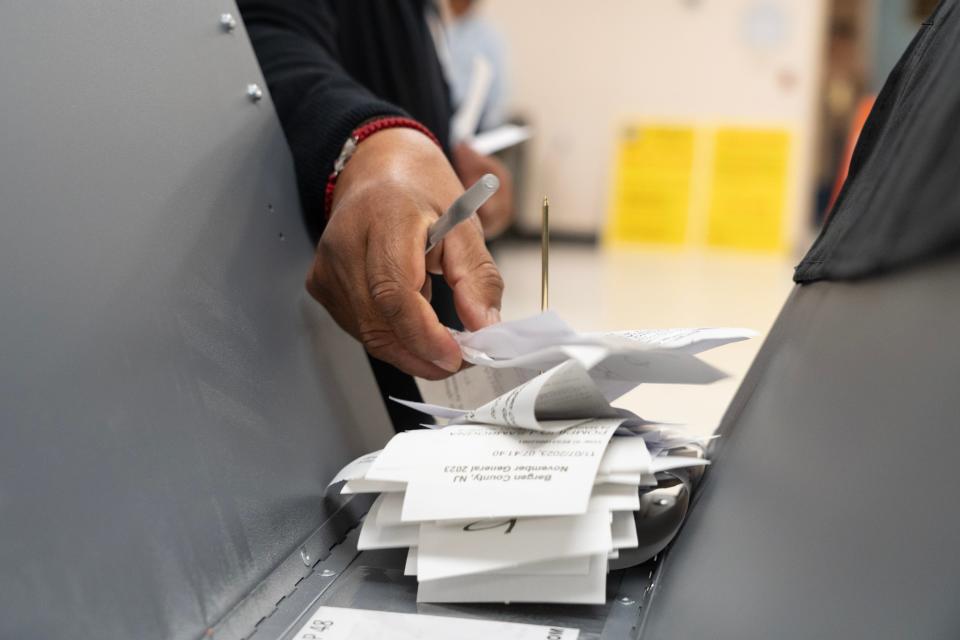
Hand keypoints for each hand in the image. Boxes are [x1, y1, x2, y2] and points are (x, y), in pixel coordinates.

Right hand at [306, 128, 504, 378]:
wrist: (379, 168)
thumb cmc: (420, 190)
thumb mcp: (465, 222)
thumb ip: (478, 276)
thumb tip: (484, 326)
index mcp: (383, 216)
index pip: (394, 290)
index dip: (424, 334)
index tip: (455, 356)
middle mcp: (345, 241)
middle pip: (378, 321)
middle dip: (422, 353)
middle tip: (457, 360)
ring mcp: (327, 265)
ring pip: (368, 332)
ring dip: (409, 348)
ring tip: (441, 338)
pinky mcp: (321, 284)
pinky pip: (359, 327)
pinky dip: (391, 335)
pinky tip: (411, 320)